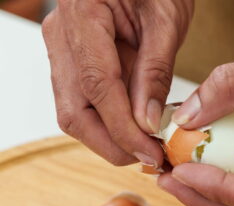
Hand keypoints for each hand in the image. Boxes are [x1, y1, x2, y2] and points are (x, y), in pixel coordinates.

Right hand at [42, 0, 192, 166]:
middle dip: (113, 144)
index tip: (151, 153)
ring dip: (110, 139)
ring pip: (76, 115)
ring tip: (145, 146)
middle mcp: (62, 38)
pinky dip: (109, 125)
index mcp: (83, 16)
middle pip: (75, 113)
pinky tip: (134, 130)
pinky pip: (84, 106)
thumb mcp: (166, 20)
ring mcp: (63, 53)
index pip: (98, 88)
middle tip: (149, 157)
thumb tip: (147, 124)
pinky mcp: (73, 66)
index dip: (124, 129)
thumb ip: (154, 73)